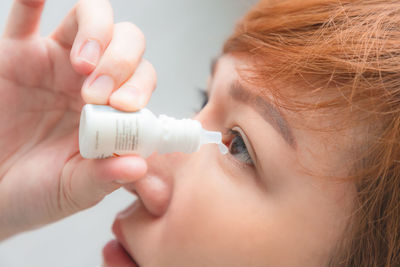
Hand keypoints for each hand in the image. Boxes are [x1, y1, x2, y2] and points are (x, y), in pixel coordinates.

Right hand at [0, 0, 156, 239]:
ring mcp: (57, 64)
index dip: (140, 87)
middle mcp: (91, 82)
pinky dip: (31, 0)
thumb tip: (139, 166)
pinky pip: (25, 17)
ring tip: (83, 64)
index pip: (141, 82)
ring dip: (97, 33)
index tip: (124, 107)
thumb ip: (104, 178)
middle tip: (99, 93)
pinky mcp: (17, 54)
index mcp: (112, 112)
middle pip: (126, 43)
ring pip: (90, 20)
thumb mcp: (72, 190)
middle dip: (122, 60)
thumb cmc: (33, 192)